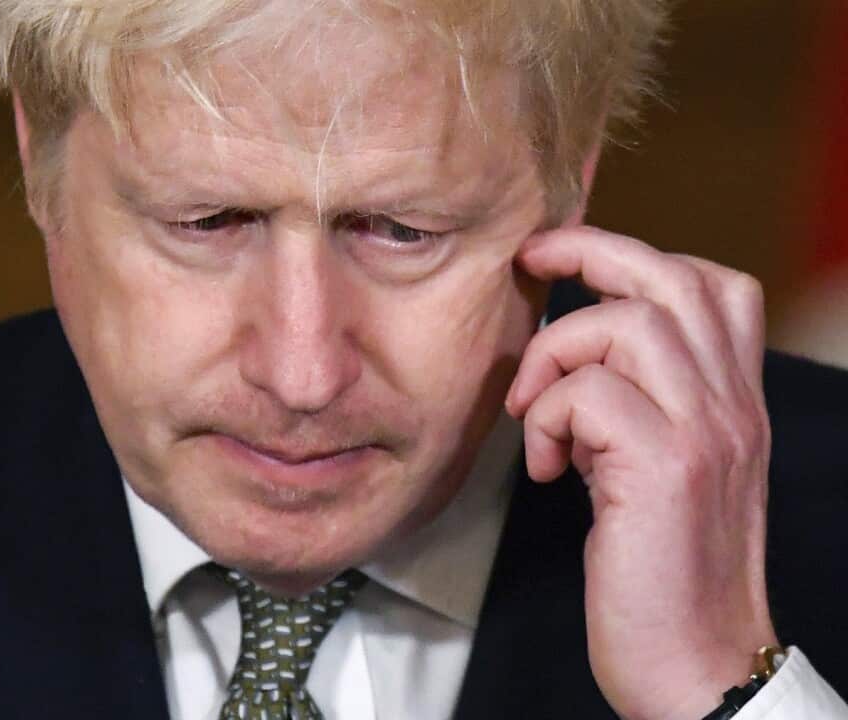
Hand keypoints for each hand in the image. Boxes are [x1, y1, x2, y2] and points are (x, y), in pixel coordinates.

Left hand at [505, 227, 778, 719]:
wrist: (698, 665)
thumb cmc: (663, 574)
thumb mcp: (664, 472)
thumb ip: (638, 408)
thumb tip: (570, 362)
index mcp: (735, 403)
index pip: (714, 286)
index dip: (635, 254)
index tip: (566, 261)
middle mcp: (733, 406)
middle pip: (670, 278)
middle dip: (588, 252)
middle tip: (531, 263)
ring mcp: (706, 432)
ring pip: (623, 325)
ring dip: (554, 358)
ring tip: (534, 416)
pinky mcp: (665, 469)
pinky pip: (586, 395)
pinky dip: (544, 420)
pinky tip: (544, 469)